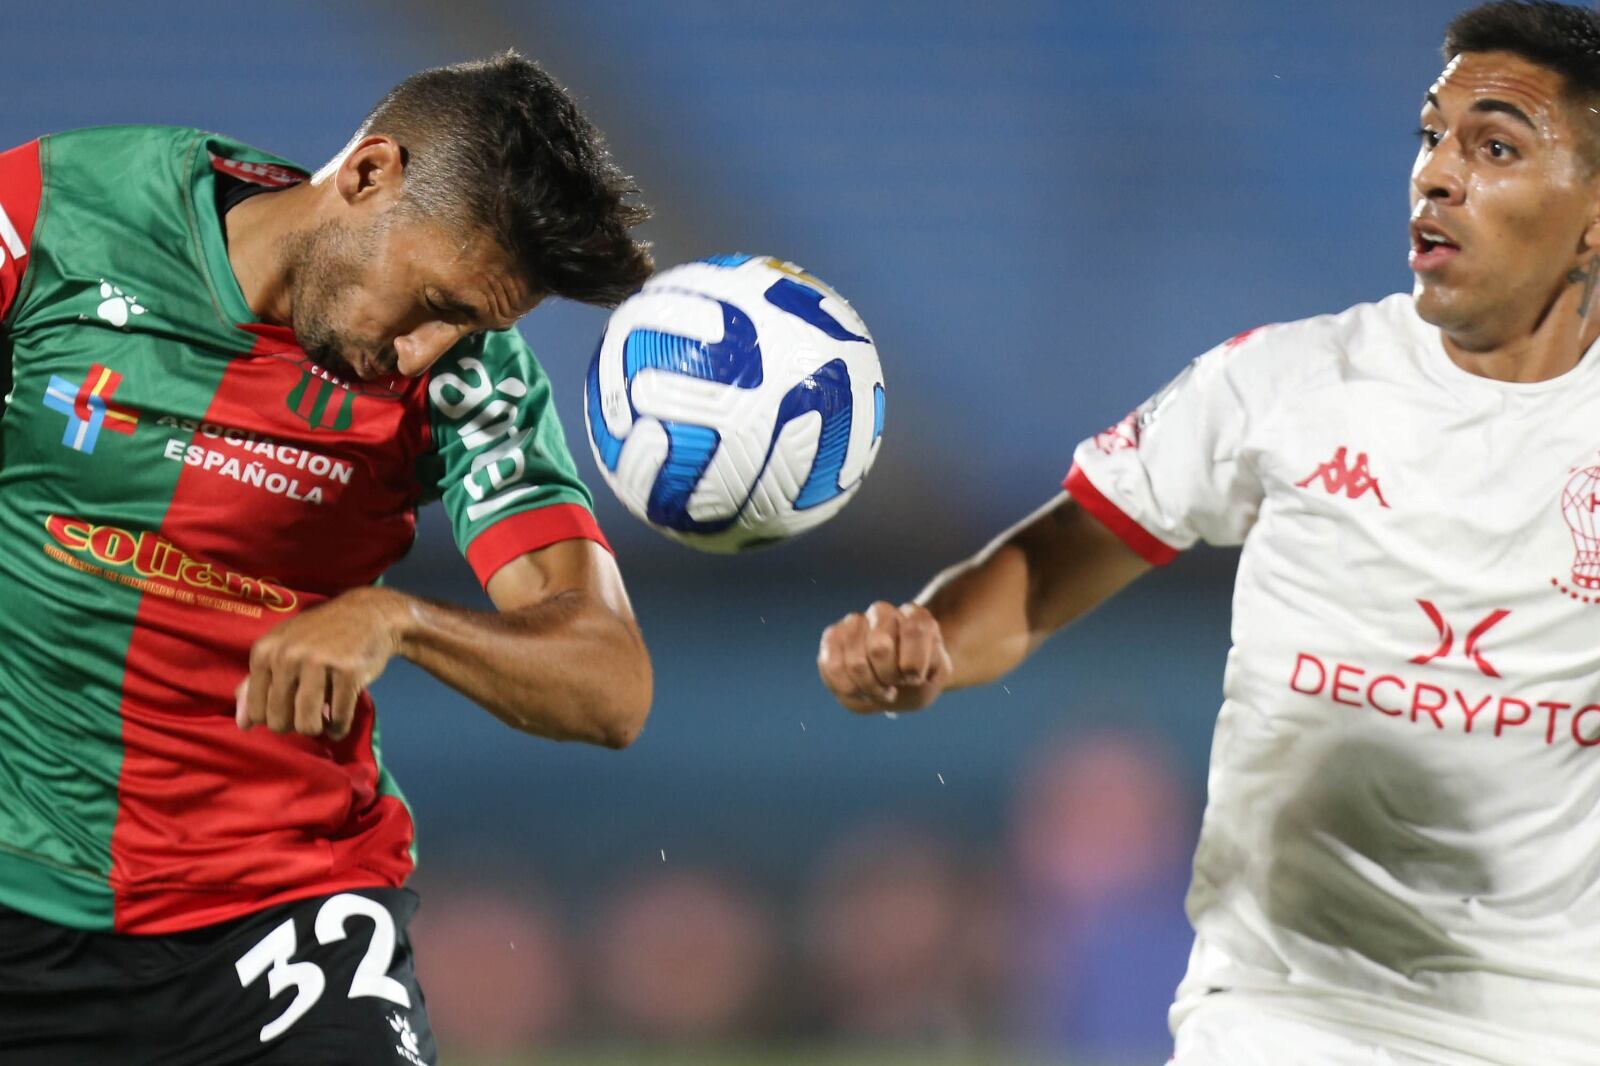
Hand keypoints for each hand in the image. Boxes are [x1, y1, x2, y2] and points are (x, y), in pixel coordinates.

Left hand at [235, 587, 408, 739]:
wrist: (367, 614)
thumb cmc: (321, 636)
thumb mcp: (282, 650)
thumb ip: (256, 685)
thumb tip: (243, 725)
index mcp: (265, 651)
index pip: (256, 711)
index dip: (273, 719)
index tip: (289, 710)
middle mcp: (287, 655)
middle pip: (279, 721)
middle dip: (295, 726)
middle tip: (308, 714)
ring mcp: (319, 662)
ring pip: (307, 724)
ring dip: (317, 729)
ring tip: (323, 721)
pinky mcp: (349, 671)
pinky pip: (338, 717)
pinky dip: (339, 728)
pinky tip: (339, 723)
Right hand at [817, 601, 952, 713]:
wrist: (893, 685)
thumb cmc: (916, 679)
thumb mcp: (937, 674)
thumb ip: (933, 664)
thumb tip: (908, 668)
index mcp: (914, 616)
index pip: (914, 630)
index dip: (914, 665)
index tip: (915, 678)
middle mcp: (883, 612)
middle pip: (879, 648)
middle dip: (888, 678)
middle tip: (894, 684)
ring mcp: (854, 622)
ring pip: (855, 662)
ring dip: (868, 687)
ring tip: (877, 690)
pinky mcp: (832, 637)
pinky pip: (832, 666)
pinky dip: (848, 688)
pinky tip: (859, 690)